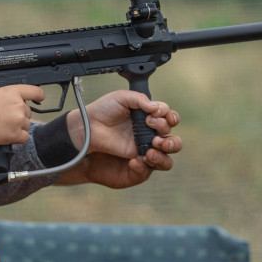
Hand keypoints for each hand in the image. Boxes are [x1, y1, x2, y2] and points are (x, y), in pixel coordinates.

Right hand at [0, 84, 44, 146]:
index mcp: (10, 92)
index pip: (33, 91)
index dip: (38, 95)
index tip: (40, 97)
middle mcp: (17, 106)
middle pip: (27, 111)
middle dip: (19, 114)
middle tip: (5, 117)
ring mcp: (18, 121)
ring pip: (26, 124)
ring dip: (18, 126)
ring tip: (3, 126)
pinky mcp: (15, 135)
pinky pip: (24, 137)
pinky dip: (18, 137)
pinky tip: (8, 135)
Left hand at [58, 90, 181, 187]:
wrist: (89, 127)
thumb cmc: (104, 110)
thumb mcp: (121, 98)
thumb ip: (140, 99)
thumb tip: (156, 107)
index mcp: (149, 115)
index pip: (169, 116)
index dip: (168, 115)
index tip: (153, 113)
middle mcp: (150, 131)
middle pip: (173, 135)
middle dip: (168, 131)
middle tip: (153, 126)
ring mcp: (144, 145)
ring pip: (168, 151)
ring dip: (168, 146)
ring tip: (154, 142)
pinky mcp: (137, 158)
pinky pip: (152, 163)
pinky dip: (152, 159)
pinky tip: (141, 154)